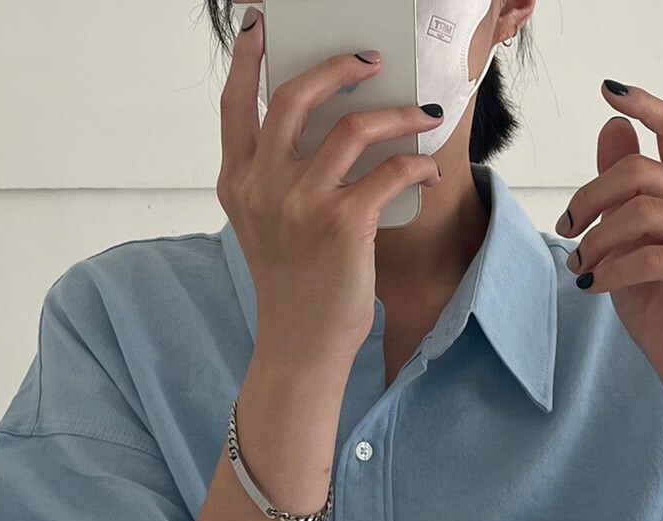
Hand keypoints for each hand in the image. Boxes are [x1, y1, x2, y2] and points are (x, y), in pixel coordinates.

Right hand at [218, 6, 444, 368]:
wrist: (300, 346)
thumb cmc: (292, 288)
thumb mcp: (265, 228)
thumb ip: (276, 180)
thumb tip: (328, 126)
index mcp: (238, 183)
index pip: (236, 105)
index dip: (248, 58)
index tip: (264, 26)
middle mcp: (263, 187)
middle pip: (295, 96)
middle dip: (336, 66)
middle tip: (368, 60)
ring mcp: (301, 204)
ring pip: (352, 126)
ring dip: (396, 114)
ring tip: (420, 115)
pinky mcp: (343, 225)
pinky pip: (389, 172)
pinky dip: (415, 167)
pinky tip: (426, 174)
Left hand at [557, 81, 662, 388]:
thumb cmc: (658, 300)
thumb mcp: (627, 239)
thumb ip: (621, 189)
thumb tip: (611, 127)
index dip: (644, 104)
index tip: (608, 90)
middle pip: (642, 172)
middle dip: (591, 197)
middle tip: (566, 229)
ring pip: (644, 213)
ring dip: (598, 240)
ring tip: (580, 266)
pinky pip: (653, 258)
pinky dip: (613, 271)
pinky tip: (592, 287)